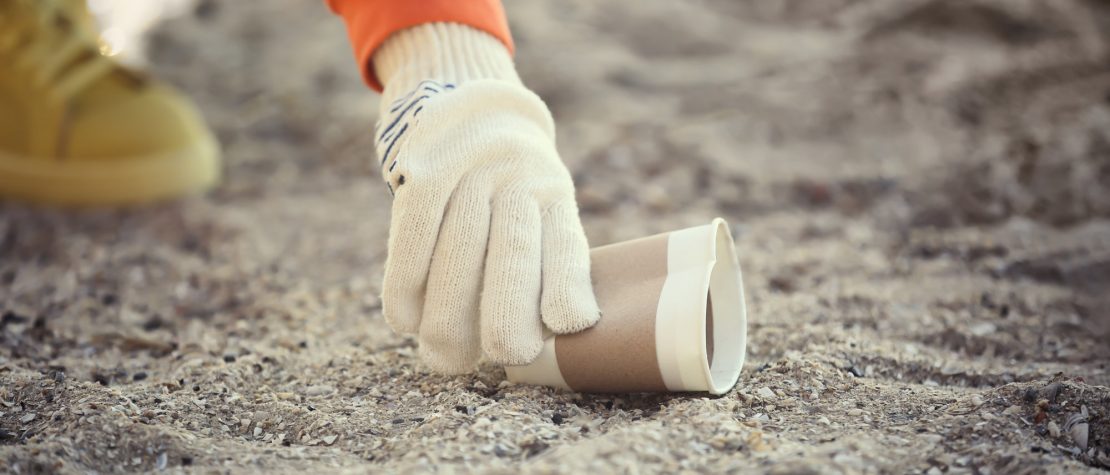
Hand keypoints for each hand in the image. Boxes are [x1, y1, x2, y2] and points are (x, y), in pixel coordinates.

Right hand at [375, 78, 600, 372]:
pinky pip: (412, 229)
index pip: (565, 244)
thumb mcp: (538, 208)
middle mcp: (519, 177)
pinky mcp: (423, 167)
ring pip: (458, 247)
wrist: (468, 101)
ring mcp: (470, 168)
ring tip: (444, 357)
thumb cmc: (507, 186)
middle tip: (500, 357)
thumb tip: (524, 343)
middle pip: (512, 250)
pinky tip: (403, 321)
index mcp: (554, 197)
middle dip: (505, 311)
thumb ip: (537, 265)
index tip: (566, 325)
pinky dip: (406, 281)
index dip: (565, 284)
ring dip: (447, 311)